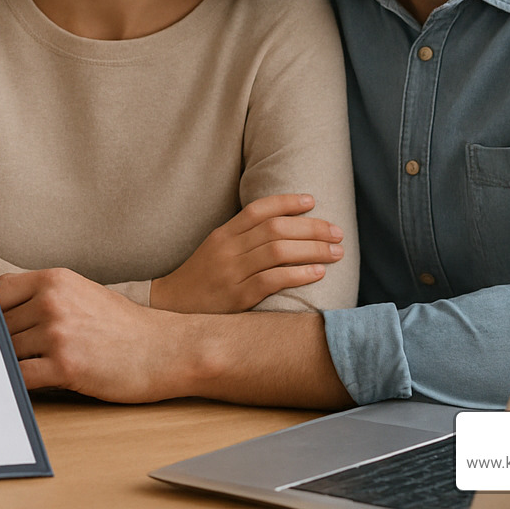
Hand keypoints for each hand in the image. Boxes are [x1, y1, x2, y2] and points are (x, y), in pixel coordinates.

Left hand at [0, 268, 188, 402]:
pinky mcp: (66, 366)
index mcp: (54, 280)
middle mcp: (52, 302)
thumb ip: (43, 298)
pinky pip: (22, 377)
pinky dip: (14, 384)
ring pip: (7, 351)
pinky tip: (15, 388)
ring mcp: (58, 333)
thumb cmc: (125, 326)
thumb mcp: (82, 294)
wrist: (166, 349)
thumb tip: (2, 313)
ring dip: (3, 364)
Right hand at [149, 193, 343, 313]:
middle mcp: (227, 248)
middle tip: (337, 232)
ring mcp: (231, 272)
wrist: (173, 307)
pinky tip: (318, 273)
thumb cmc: (203, 279)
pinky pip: (273, 280)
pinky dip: (299, 274)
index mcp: (223, 233)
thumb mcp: (217, 250)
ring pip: (278, 251)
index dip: (287, 202)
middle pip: (275, 228)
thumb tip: (284, 228)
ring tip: (335, 252)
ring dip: (313, 249)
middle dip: (312, 228)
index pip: (259, 209)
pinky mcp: (237, 297)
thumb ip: (244, 238)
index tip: (313, 201)